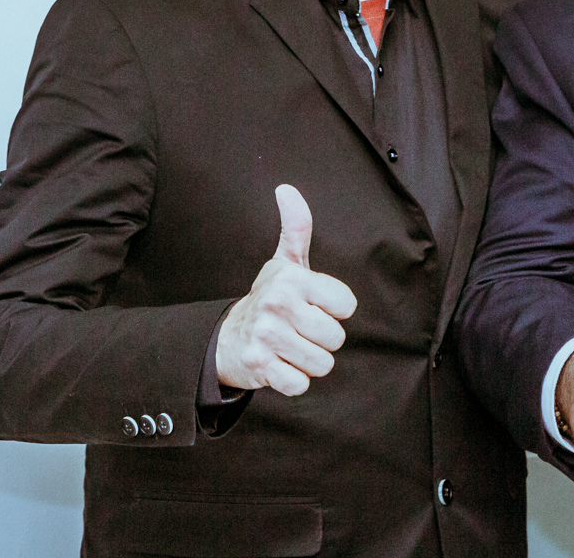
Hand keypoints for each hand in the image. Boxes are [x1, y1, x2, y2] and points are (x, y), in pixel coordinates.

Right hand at [216, 184, 358, 395]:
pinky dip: (294, 380)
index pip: (346, 305)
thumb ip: (296, 226)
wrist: (226, 338)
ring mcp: (267, 337)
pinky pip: (300, 384)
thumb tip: (286, 189)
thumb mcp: (285, 262)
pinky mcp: (260, 368)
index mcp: (292, 280)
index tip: (315, 306)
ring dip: (311, 361)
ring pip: (322, 363)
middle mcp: (278, 306)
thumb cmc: (268, 298)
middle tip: (301, 329)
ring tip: (292, 347)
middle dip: (323, 339)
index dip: (335, 309)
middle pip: (336, 337)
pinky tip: (281, 365)